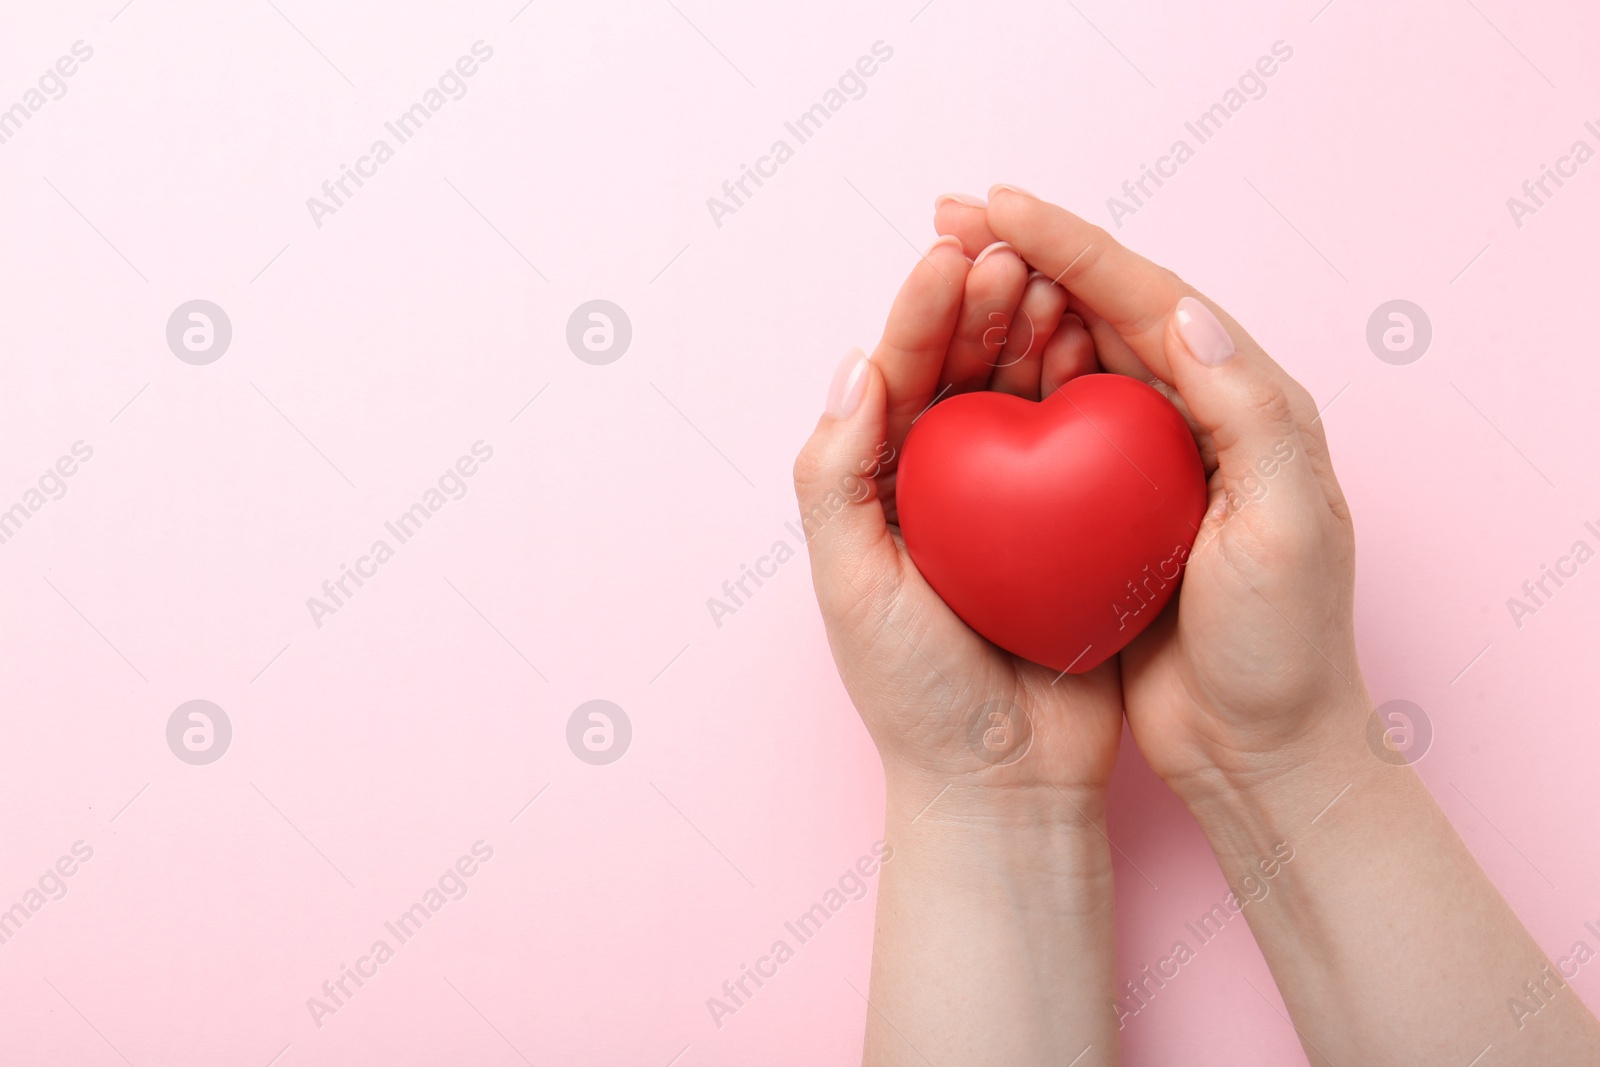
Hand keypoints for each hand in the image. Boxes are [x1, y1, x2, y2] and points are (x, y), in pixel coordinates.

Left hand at [794, 226, 1123, 1066]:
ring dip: (1040, 330)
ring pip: (1026, 390)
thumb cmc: (916, 691)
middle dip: (985, 303)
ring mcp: (1014, 498)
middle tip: (1016, 253)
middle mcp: (944, 480)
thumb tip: (856, 363)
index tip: (953, 253)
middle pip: (964, 368)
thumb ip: (835, 476)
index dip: (921, 311)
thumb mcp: (852, 586)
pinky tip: (1107, 349)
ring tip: (1060, 280)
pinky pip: (1083, 440)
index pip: (898, 376)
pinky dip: (1091, 389)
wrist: (1006, 781)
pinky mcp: (1075, 523)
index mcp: (880, 485)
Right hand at [937, 187, 1367, 802]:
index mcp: (1248, 400)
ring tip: (939, 271)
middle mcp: (1198, 414)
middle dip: (1023, 255)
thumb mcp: (1284, 528)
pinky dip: (1004, 386)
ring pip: (1067, 358)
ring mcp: (1146, 461)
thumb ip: (1248, 411)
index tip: (997, 207)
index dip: (1070, 244)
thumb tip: (1185, 307)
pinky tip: (956, 376)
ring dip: (1005, 310)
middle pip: (1100, 309)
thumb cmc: (1284, 645)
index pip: (1149, 297)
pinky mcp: (1106, 509)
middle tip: (947, 215)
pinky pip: (1046, 426)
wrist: (1263, 748)